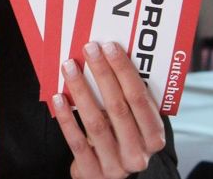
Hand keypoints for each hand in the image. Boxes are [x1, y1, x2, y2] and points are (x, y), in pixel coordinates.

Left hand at [51, 41, 165, 178]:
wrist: (108, 177)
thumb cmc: (120, 140)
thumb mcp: (133, 124)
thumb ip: (128, 100)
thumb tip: (109, 58)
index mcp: (154, 136)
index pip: (139, 98)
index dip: (124, 71)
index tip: (110, 47)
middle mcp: (138, 153)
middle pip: (118, 107)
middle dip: (102, 74)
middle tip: (89, 49)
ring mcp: (115, 165)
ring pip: (96, 123)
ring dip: (81, 90)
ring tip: (69, 67)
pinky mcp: (93, 173)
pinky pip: (77, 142)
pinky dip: (67, 118)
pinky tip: (59, 98)